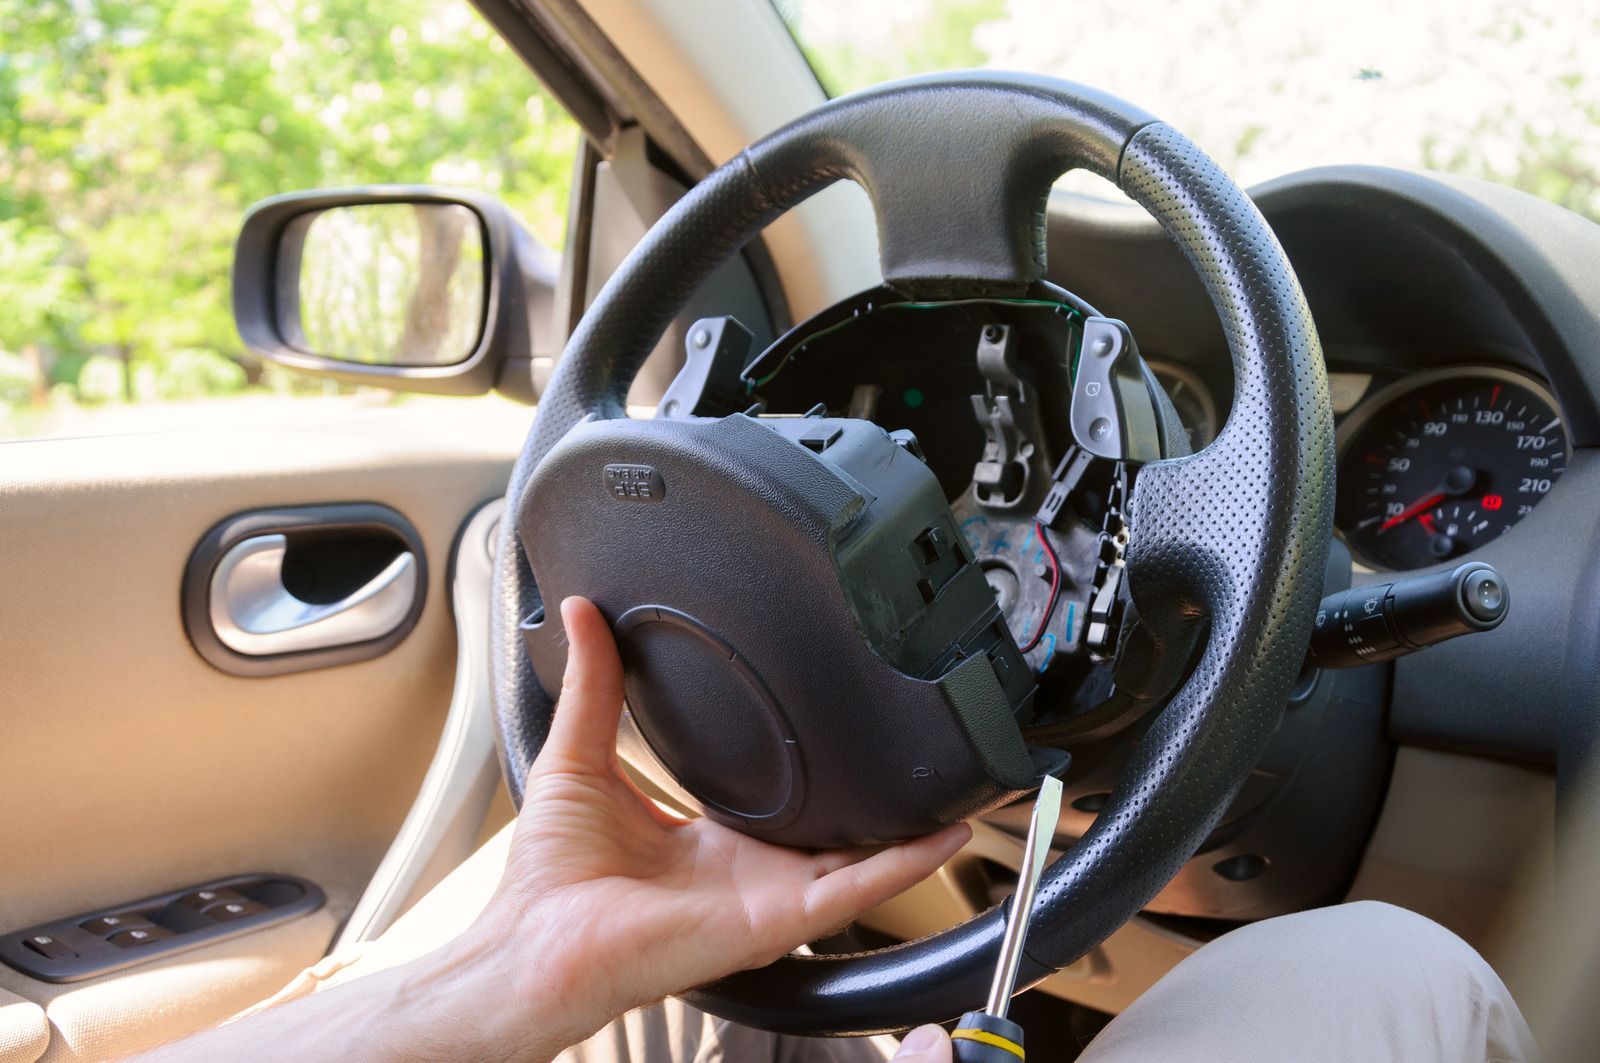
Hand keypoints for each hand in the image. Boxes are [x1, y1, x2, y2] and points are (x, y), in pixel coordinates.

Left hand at [461, 596, 971, 1057]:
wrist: (538, 946)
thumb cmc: (550, 882)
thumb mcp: (580, 758)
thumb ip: (595, 687)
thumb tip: (581, 616)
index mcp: (707, 840)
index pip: (777, 804)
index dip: (811, 771)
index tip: (833, 725)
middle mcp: (746, 870)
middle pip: (830, 833)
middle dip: (877, 803)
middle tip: (915, 758)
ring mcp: (766, 895)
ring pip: (859, 859)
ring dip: (909, 831)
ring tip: (952, 792)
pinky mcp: (775, 916)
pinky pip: (854, 888)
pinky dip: (903, 864)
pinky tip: (941, 837)